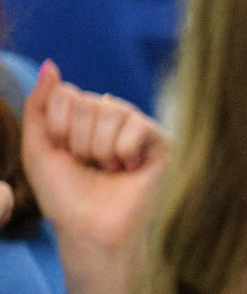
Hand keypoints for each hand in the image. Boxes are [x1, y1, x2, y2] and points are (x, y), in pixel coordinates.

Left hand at [20, 60, 167, 293]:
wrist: (91, 229)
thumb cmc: (64, 196)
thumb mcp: (38, 148)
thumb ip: (39, 105)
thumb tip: (51, 64)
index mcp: (82, 116)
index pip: (65, 94)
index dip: (58, 128)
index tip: (65, 156)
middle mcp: (112, 117)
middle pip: (86, 102)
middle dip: (78, 142)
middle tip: (90, 167)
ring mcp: (137, 127)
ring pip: (110, 112)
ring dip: (100, 150)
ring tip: (109, 171)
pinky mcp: (160, 142)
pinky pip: (136, 126)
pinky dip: (123, 152)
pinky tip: (129, 169)